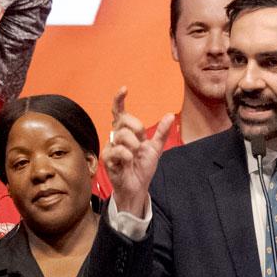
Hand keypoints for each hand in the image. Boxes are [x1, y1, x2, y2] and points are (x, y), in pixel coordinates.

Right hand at [102, 86, 173, 215]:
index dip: (119, 100)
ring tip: (134, 156)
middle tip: (142, 143)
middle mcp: (115, 137)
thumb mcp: (155, 148)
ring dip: (133, 145)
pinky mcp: (107, 159)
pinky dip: (126, 155)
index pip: (119, 112)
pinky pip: (117, 150)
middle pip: (124, 121)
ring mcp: (110, 147)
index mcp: (126, 132)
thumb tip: (170, 115)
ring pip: (121, 135)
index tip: (124, 89)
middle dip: (137, 129)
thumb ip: (161, 132)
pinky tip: (129, 161)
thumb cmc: (142, 168)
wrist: (138, 187)